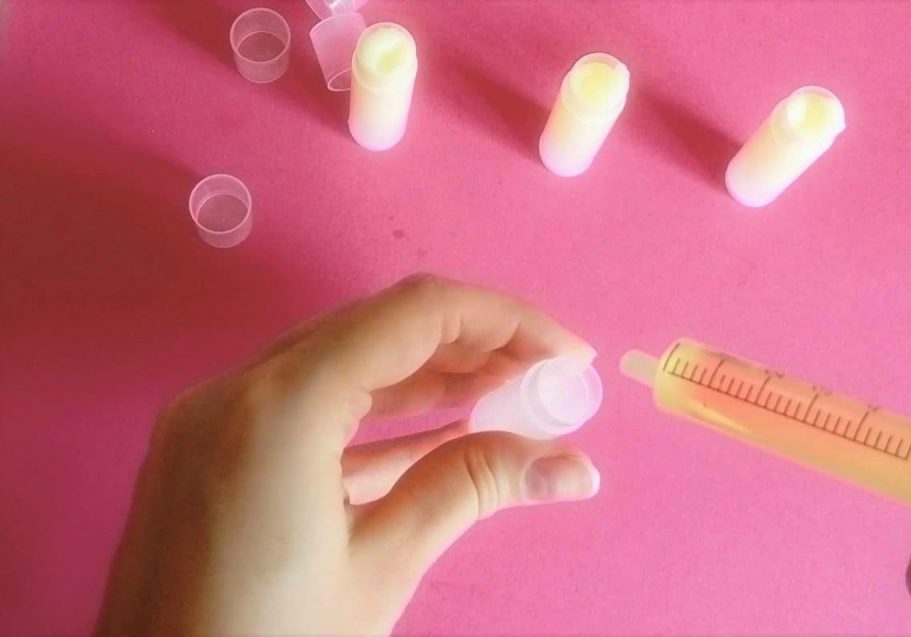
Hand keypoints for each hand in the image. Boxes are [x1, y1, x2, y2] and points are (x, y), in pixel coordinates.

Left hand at [95, 275, 599, 636]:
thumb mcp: (381, 569)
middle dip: (472, 345)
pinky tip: (441, 432)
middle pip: (376, 328)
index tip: (569, 356)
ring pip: (341, 363)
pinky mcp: (209, 451)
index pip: (414, 316)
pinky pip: (305, 409)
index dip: (506, 321)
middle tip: (545, 379)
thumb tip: (573, 465)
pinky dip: (375, 415)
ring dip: (428, 376)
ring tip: (508, 397)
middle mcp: (235, 391)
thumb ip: (472, 490)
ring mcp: (213, 419)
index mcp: (280, 408)